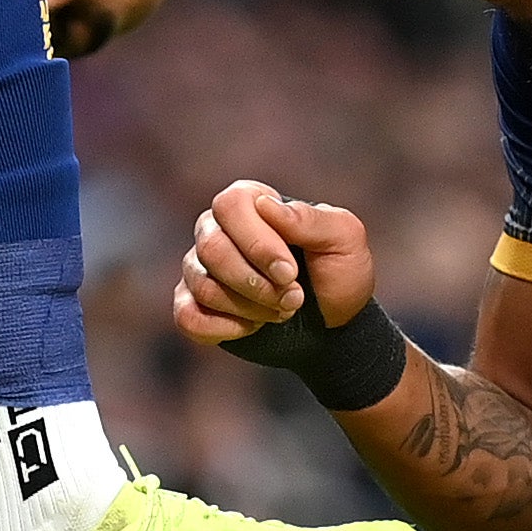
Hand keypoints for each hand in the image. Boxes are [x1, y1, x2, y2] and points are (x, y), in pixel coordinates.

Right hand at [172, 178, 376, 350]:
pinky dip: (223, 328)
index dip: (259, 244)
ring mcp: (201, 268)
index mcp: (250, 201)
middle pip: (212, 249)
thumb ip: (310, 219)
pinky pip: (187, 316)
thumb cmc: (339, 272)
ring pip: (203, 285)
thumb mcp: (344, 239)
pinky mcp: (196, 305)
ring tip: (281, 312)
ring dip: (248, 307)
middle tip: (293, 299)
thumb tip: (265, 206)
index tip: (291, 274)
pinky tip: (252, 327)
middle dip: (256, 284)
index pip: (231, 206)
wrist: (336, 323)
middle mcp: (216, 229)